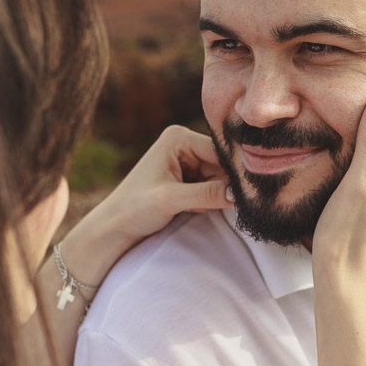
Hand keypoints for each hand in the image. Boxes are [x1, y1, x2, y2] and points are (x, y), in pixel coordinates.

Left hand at [63, 125, 233, 281]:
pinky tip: (198, 208)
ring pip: (221, 178)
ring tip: (202, 208)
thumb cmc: (134, 208)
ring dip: (218, 195)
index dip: (235, 172)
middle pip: (223, 164)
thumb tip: (240, 194)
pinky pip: (214, 187)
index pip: (221, 152)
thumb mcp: (171, 200)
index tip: (251, 192)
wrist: (114, 227)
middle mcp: (184, 143)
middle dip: (226, 185)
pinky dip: (211, 200)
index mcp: (178, 137)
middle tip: (225, 205)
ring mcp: (187, 160)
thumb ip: (207, 194)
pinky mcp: (189, 177)